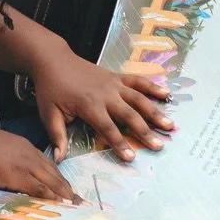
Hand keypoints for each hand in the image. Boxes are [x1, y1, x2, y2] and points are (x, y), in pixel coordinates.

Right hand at [0, 123, 78, 202]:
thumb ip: (3, 159)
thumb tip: (3, 170)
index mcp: (24, 146)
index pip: (47, 165)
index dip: (58, 178)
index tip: (66, 189)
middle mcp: (29, 155)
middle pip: (54, 173)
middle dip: (68, 189)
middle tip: (80, 202)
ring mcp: (25, 165)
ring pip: (51, 181)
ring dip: (65, 195)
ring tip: (76, 207)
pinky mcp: (18, 176)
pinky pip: (39, 189)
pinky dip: (52, 198)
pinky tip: (61, 205)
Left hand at [30, 45, 174, 162]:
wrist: (54, 60)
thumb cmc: (51, 89)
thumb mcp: (49, 114)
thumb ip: (57, 136)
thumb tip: (58, 159)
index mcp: (89, 105)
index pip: (107, 128)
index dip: (119, 143)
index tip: (131, 158)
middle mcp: (105, 95)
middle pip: (129, 115)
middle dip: (145, 131)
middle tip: (159, 146)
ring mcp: (113, 84)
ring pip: (139, 99)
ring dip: (155, 112)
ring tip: (170, 125)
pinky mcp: (117, 76)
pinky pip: (138, 81)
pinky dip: (153, 87)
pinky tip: (167, 94)